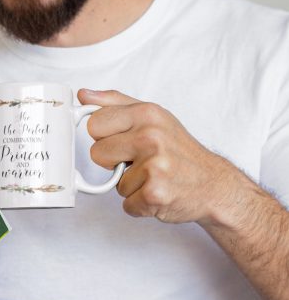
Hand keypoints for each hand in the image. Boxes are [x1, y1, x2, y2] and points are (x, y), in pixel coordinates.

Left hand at [78, 89, 238, 224]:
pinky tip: (158, 192)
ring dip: (130, 184)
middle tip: (137, 160)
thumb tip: (84, 95)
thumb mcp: (151, 115)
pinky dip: (139, 204)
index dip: (104, 136)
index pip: (94, 124)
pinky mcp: (155, 194)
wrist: (214, 184)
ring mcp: (153, 166)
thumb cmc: (179, 149)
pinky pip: (126, 203)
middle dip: (112, 161)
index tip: (121, 140)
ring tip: (153, 176)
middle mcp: (150, 137)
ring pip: (113, 182)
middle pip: (97, 153)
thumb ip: (114, 103)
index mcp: (146, 113)